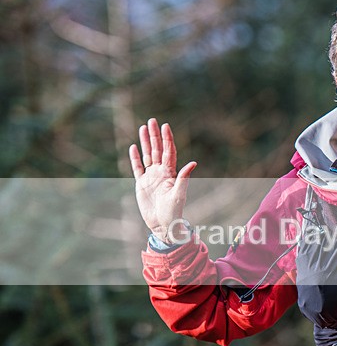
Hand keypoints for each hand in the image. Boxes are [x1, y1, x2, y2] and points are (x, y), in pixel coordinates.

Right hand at [129, 118, 196, 242]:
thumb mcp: (179, 194)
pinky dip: (135, 158)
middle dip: (155, 135)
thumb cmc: (174, 211)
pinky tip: (134, 147)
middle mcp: (161, 172)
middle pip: (157, 149)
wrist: (163, 224)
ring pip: (147, 155)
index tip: (165, 125)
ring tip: (143, 128)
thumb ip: (184, 178)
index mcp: (170, 173)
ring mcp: (151, 177)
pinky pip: (137, 168)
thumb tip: (193, 163)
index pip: (168, 152)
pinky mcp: (142, 184)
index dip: (167, 139)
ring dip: (146, 142)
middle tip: (152, 120)